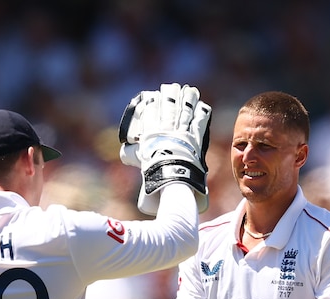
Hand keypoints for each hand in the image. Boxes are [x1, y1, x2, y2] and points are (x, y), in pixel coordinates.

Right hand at [118, 83, 211, 214]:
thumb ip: (131, 156)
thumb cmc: (153, 176)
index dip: (153, 102)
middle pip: (168, 107)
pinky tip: (203, 105)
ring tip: (190, 90)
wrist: (171, 180)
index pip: (150, 112)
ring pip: (185, 111)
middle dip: (170, 95)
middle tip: (172, 86)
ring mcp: (181, 133)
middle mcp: (166, 130)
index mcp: (150, 134)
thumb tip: (125, 154)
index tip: (154, 95)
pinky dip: (201, 113)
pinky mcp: (195, 139)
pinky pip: (199, 122)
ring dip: (187, 100)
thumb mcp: (137, 164)